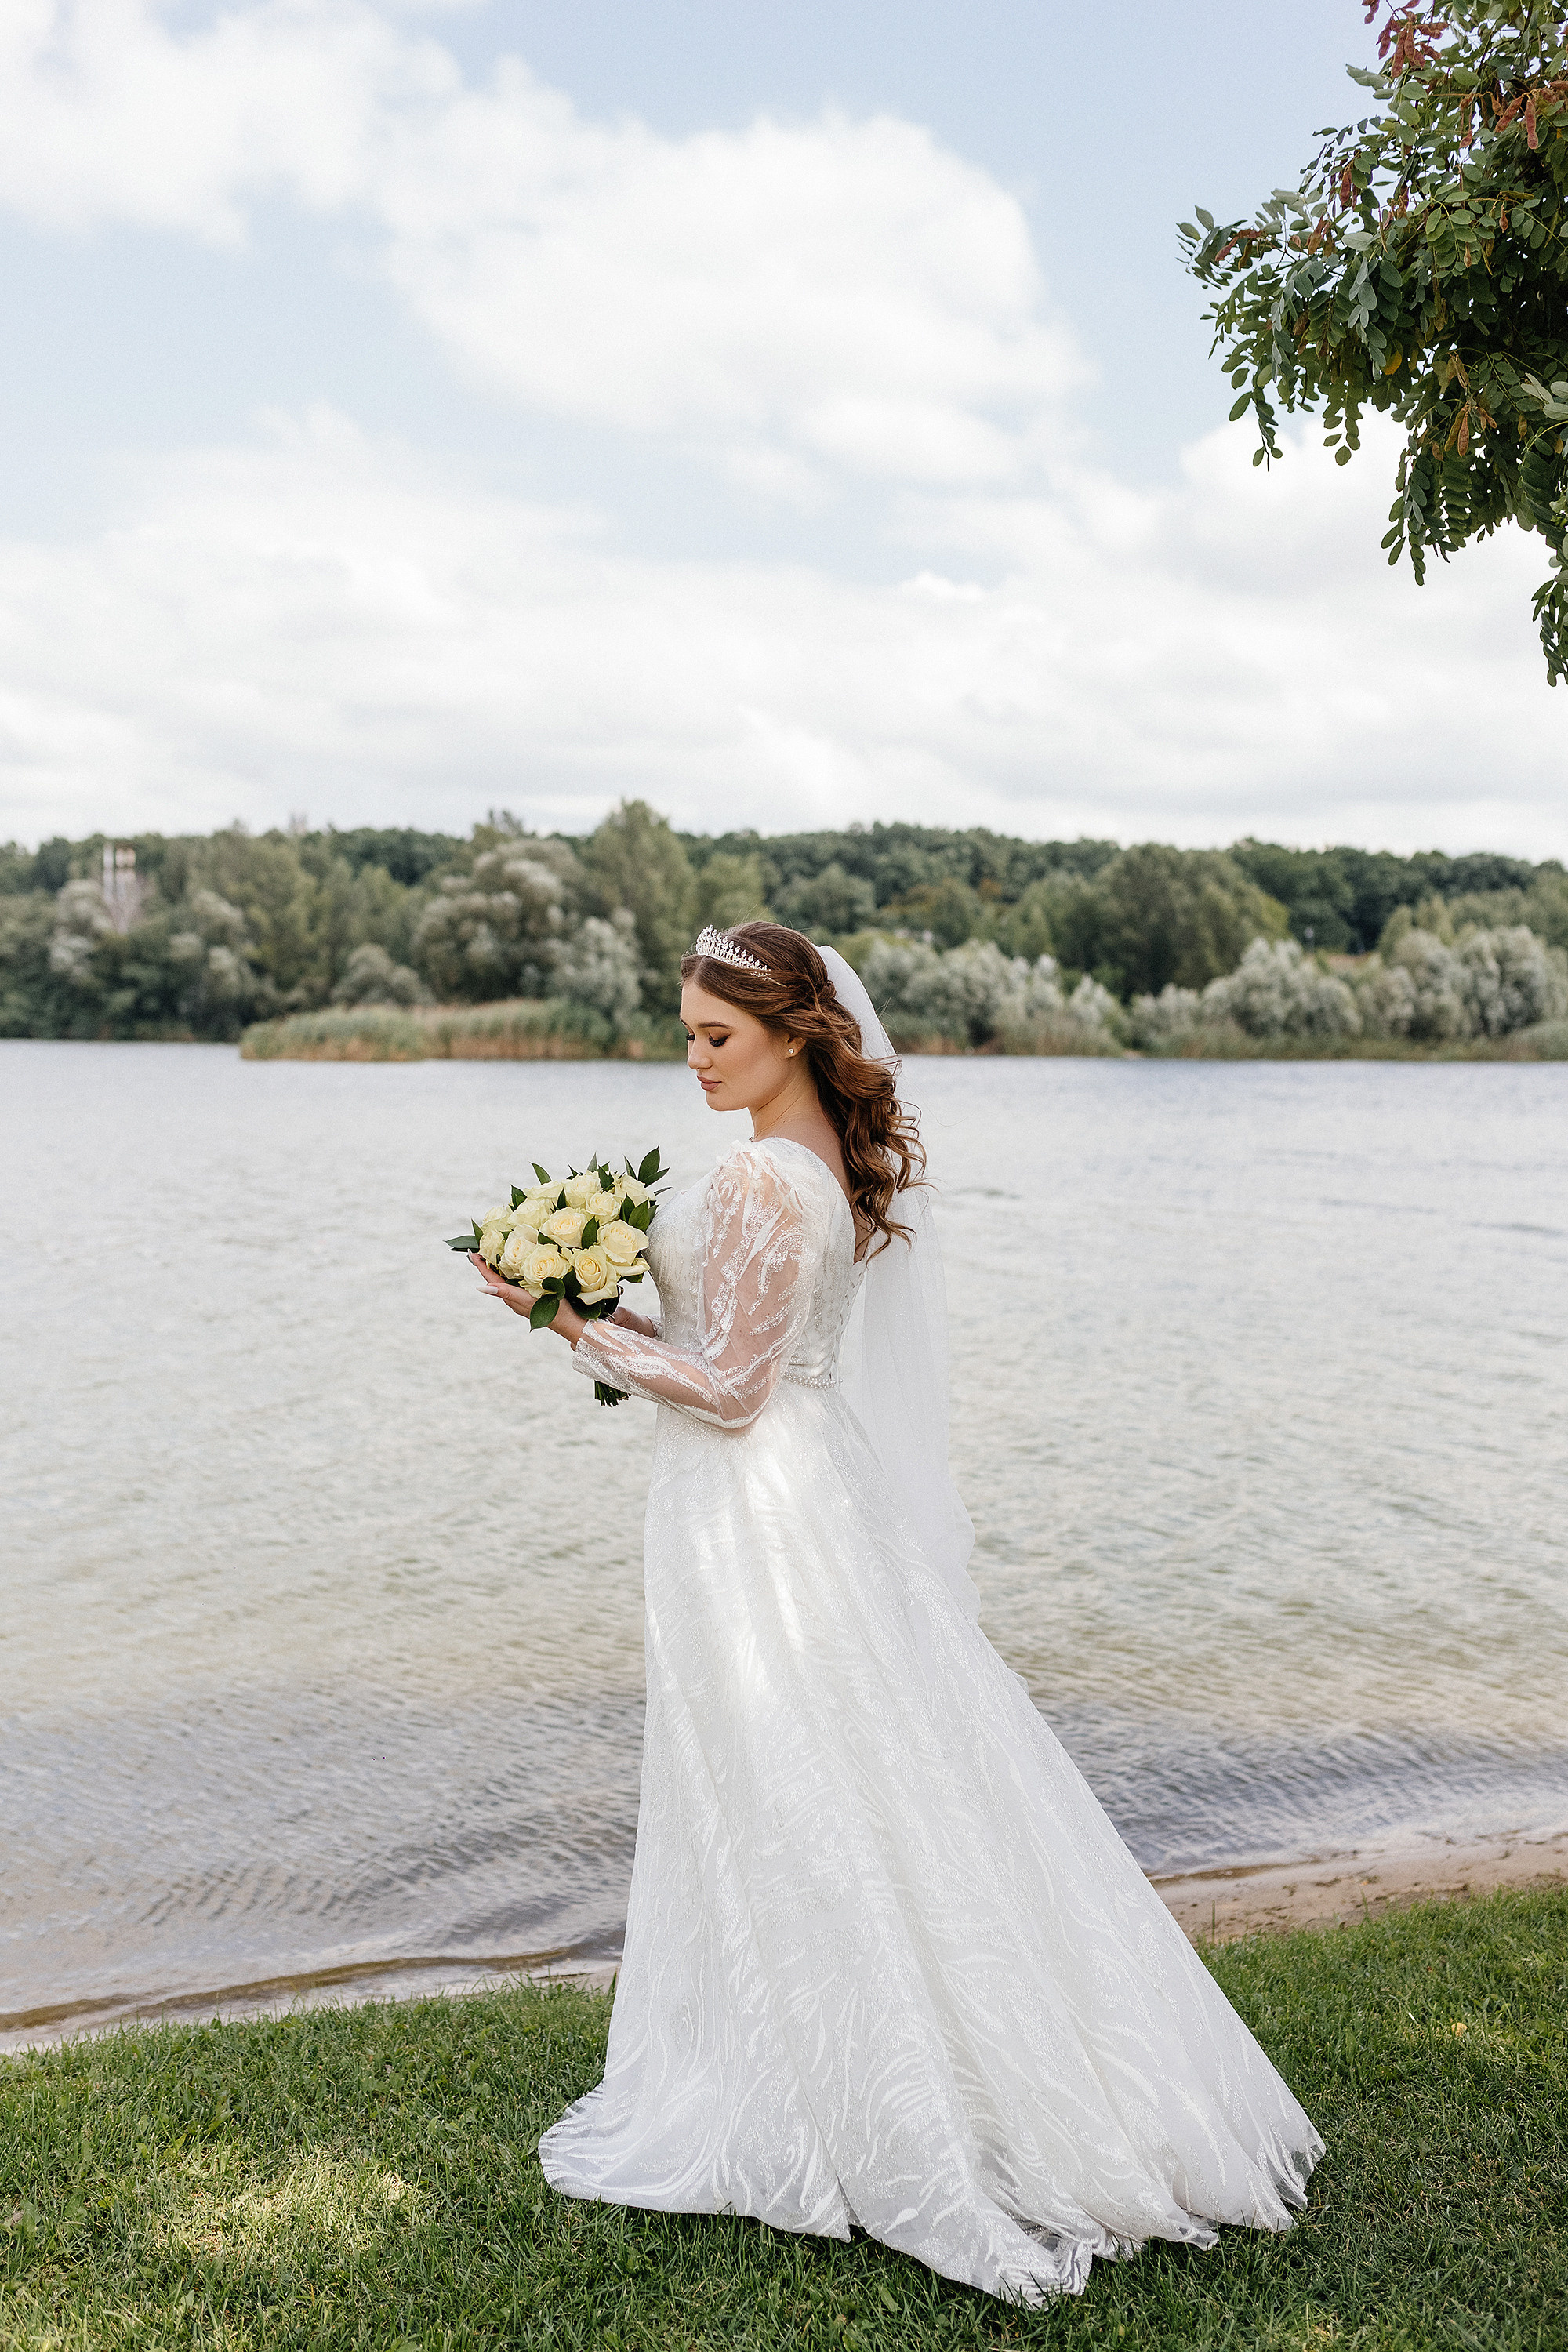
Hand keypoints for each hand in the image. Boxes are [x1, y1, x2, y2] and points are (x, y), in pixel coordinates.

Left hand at [469, 1253, 585, 1344]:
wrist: (571, 1322)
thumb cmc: (552, 1311)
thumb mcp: (527, 1299)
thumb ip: (506, 1292)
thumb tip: (481, 1288)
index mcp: (510, 1296)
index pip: (491, 1278)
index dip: (481, 1266)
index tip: (472, 1252)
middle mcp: (515, 1296)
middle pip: (497, 1277)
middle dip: (490, 1263)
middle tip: (484, 1247)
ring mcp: (524, 1296)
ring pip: (509, 1279)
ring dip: (502, 1266)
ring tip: (498, 1251)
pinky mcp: (534, 1294)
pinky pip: (520, 1280)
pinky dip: (515, 1270)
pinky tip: (520, 1264)